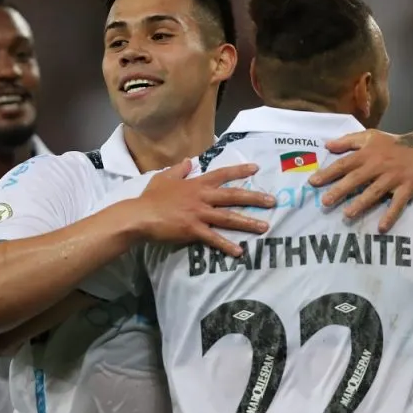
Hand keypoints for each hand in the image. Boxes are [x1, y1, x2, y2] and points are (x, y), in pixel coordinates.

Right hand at [133, 159, 274, 255]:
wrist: (140, 215)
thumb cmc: (151, 197)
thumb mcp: (164, 177)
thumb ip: (179, 169)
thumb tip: (189, 160)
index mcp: (196, 184)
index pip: (222, 174)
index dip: (239, 171)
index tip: (256, 169)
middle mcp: (202, 197)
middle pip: (232, 196)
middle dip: (254, 198)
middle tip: (272, 201)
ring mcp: (199, 214)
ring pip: (228, 217)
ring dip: (248, 222)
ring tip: (265, 226)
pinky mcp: (193, 230)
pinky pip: (213, 238)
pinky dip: (226, 245)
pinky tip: (239, 251)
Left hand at [309, 130, 412, 232]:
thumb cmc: (394, 144)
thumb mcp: (371, 136)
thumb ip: (348, 140)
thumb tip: (327, 145)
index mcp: (367, 154)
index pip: (344, 164)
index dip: (329, 172)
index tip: (313, 182)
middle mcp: (378, 166)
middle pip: (356, 179)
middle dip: (340, 190)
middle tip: (325, 202)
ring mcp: (393, 178)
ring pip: (374, 192)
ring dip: (361, 203)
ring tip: (347, 215)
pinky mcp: (407, 188)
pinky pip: (397, 203)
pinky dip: (390, 215)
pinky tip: (381, 227)